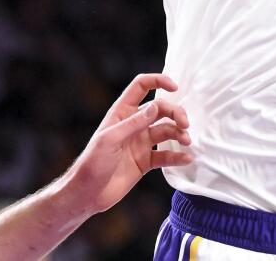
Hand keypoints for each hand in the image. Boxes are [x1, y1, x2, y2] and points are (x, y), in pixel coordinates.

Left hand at [61, 74, 192, 216]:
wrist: (88, 194)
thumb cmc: (92, 163)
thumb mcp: (110, 139)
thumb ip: (133, 123)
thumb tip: (155, 106)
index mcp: (121, 113)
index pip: (141, 87)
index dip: (158, 81)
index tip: (175, 87)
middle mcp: (133, 125)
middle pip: (160, 109)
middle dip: (175, 113)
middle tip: (186, 125)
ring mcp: (141, 143)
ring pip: (166, 131)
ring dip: (179, 133)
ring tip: (187, 142)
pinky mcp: (145, 161)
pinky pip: (166, 155)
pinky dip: (178, 156)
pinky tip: (187, 159)